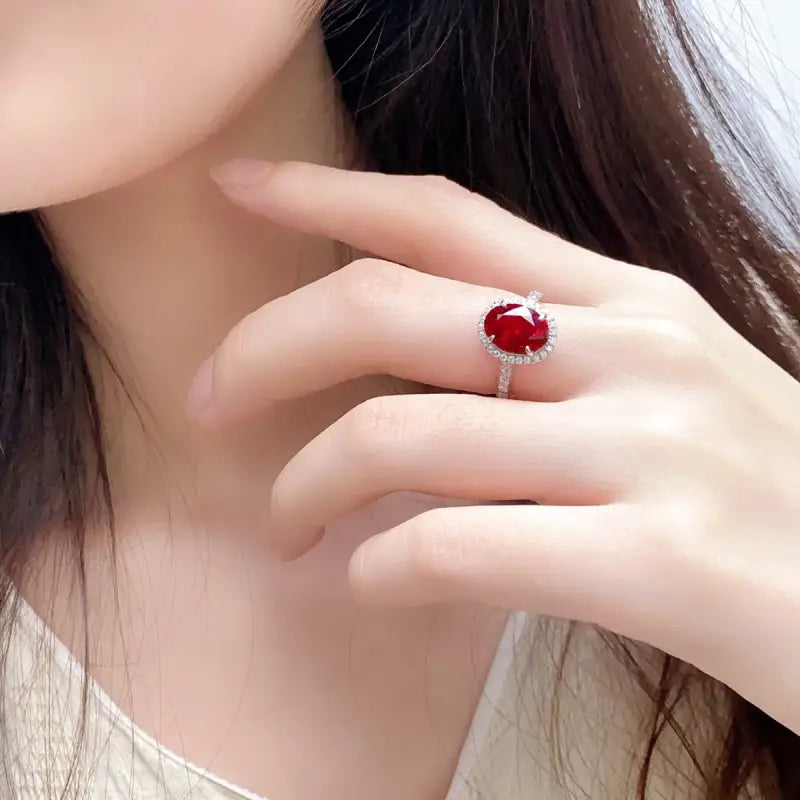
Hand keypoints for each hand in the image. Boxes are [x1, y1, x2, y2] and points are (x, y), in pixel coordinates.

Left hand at [191, 160, 799, 733]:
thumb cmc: (766, 497)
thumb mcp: (665, 390)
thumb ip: (555, 360)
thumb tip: (426, 374)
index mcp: (626, 302)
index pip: (443, 214)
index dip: (325, 194)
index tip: (238, 192)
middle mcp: (630, 352)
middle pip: (388, 307)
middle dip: (265, 347)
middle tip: (206, 398)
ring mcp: (646, 449)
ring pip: (399, 434)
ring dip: (304, 486)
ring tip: (279, 527)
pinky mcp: (656, 559)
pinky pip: (453, 546)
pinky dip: (378, 567)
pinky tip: (367, 582)